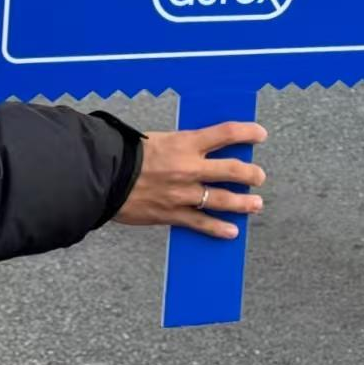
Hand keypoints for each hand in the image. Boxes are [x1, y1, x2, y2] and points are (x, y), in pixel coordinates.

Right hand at [113, 121, 266, 239]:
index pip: (226, 132)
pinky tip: (231, 232)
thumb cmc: (126, 154)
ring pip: (223, 199)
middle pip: (232, 170)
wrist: (103, 176)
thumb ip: (182, 144)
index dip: (248, 132)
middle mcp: (190, 167)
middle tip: (259, 177)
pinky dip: (218, 229)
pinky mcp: (172, 214)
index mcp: (186, 142)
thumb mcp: (159, 139)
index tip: (261, 134)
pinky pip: (201, 224)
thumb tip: (200, 146)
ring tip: (256, 204)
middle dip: (251, 174)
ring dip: (243, 203)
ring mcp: (183, 193)